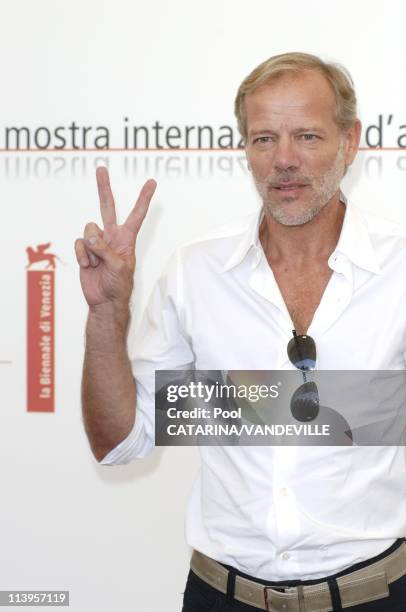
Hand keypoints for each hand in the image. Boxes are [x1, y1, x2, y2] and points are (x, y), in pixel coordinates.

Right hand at [74, 167, 155, 307]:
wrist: (104, 301)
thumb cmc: (118, 285)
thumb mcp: (119, 267)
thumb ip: (105, 249)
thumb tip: (90, 237)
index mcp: (127, 239)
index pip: (137, 215)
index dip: (144, 198)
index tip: (152, 182)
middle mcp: (112, 236)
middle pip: (108, 207)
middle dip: (104, 188)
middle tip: (101, 169)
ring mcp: (97, 243)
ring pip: (88, 229)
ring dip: (91, 248)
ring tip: (97, 263)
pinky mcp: (84, 250)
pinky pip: (78, 243)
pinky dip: (81, 255)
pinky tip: (88, 266)